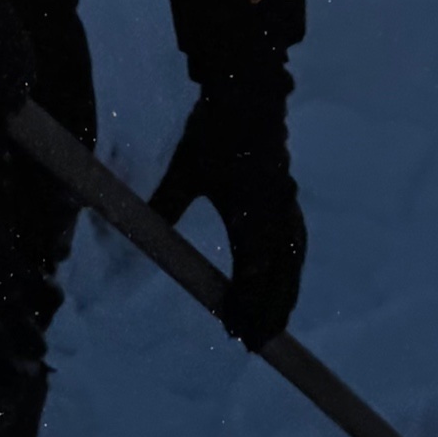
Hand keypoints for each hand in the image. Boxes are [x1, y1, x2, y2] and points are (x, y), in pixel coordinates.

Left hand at [148, 67, 305, 346]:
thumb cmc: (213, 131)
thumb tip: (140, 232)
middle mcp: (277, 215)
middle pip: (279, 278)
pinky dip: (292, 270)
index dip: (244, 306)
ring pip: (293, 263)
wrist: (248, 92)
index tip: (232, 330)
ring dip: (284, 295)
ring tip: (272, 325)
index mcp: (253, 214)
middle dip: (268, 313)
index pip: (252, 274)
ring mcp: (288, 205)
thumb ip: (165, 204)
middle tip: (253, 344)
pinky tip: (284, 280)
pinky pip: (297, 244)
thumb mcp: (183, 168)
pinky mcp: (289, 196)